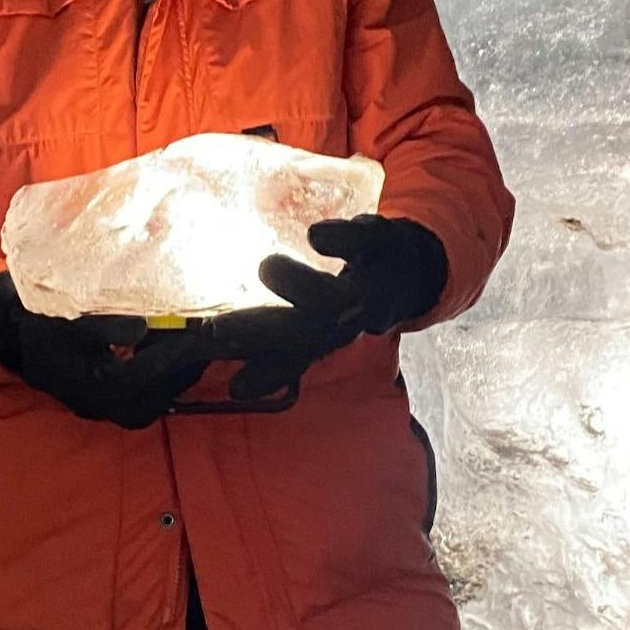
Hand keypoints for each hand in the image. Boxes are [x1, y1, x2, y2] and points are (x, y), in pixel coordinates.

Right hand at [0, 274, 220, 428]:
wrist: (33, 354)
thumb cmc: (50, 334)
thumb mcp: (72, 325)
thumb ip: (107, 327)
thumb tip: (143, 326)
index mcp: (103, 388)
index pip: (154, 367)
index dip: (179, 343)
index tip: (200, 322)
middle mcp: (120, 409)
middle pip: (171, 382)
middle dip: (191, 354)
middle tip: (210, 327)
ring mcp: (129, 415)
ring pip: (174, 389)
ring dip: (188, 362)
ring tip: (200, 334)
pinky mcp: (134, 412)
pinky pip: (167, 392)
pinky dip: (178, 371)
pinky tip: (185, 347)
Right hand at [207, 215, 447, 404]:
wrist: (410, 269)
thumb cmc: (347, 303)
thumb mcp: (315, 332)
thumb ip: (278, 356)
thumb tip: (237, 392)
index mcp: (328, 337)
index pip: (291, 359)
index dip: (263, 371)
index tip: (233, 386)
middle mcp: (348, 318)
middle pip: (306, 333)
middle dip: (264, 333)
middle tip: (219, 329)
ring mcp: (365, 283)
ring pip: (335, 297)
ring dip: (297, 287)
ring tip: (265, 268)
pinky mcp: (379, 244)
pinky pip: (362, 244)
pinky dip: (339, 240)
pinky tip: (314, 237)